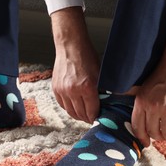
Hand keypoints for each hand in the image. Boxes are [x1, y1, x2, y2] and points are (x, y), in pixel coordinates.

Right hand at [50, 7, 99, 122]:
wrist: (70, 46)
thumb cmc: (87, 57)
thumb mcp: (100, 74)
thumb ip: (103, 90)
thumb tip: (109, 103)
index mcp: (87, 88)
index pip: (92, 112)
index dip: (96, 117)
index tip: (98, 118)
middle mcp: (73, 91)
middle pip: (80, 114)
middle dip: (87, 118)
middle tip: (91, 118)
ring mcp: (62, 90)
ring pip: (70, 112)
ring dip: (77, 115)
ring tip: (83, 114)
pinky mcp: (55, 88)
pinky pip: (62, 105)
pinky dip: (68, 108)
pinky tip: (74, 106)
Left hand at [131, 61, 165, 146]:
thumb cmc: (161, 75)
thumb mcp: (143, 88)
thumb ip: (139, 102)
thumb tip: (134, 115)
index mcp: (141, 103)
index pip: (138, 127)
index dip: (142, 138)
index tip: (147, 144)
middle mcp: (152, 107)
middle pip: (154, 133)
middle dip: (160, 138)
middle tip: (165, 136)